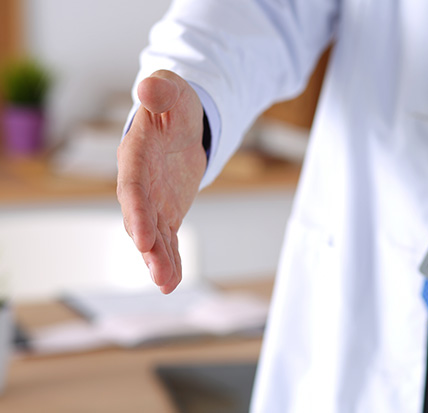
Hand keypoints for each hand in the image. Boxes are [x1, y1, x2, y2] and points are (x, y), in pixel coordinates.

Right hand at [117, 70, 205, 293]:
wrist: (179, 122)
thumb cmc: (172, 104)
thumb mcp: (171, 90)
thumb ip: (160, 90)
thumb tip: (149, 86)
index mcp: (136, 155)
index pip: (133, 187)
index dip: (138, 212)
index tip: (143, 238)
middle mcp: (139, 184)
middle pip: (140, 218)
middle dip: (148, 246)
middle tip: (159, 272)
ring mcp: (152, 201)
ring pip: (154, 236)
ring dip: (160, 260)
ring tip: (167, 284)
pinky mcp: (167, 212)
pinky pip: (168, 239)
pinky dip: (171, 259)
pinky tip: (173, 282)